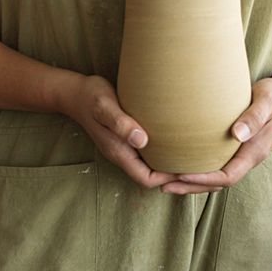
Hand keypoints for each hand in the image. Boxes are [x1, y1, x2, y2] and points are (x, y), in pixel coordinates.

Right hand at [55, 72, 179, 190]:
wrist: (74, 92)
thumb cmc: (90, 96)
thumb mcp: (104, 106)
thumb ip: (120, 123)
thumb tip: (142, 140)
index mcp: (118, 152)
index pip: (146, 179)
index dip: (168, 179)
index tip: (187, 169)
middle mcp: (123, 154)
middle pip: (151, 176)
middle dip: (173, 176)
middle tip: (196, 165)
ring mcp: (125, 146)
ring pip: (151, 165)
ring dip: (169, 164)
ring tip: (191, 154)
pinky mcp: (128, 137)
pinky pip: (149, 152)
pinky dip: (163, 151)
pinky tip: (177, 139)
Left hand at [159, 72, 271, 195]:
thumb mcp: (266, 103)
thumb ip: (253, 118)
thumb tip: (237, 134)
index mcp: (254, 153)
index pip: (228, 176)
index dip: (204, 179)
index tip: (181, 175)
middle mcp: (245, 159)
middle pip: (217, 183)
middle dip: (190, 186)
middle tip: (163, 186)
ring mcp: (239, 155)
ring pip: (213, 177)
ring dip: (190, 181)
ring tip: (164, 181)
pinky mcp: (232, 148)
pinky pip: (213, 165)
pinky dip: (195, 169)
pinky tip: (177, 164)